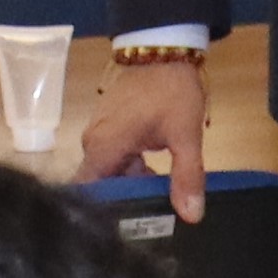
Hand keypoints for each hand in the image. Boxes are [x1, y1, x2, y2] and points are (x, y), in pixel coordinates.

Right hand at [78, 49, 207, 221]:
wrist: (163, 50)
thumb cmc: (171, 92)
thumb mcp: (185, 136)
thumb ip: (187, 177)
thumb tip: (191, 216)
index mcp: (104, 147)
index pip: (86, 191)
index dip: (101, 212)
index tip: (122, 228)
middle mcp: (93, 142)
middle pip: (100, 183)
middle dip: (123, 200)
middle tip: (149, 221)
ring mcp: (99, 130)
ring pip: (109, 170)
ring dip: (131, 182)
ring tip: (159, 196)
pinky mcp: (108, 123)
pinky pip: (113, 155)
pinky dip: (131, 166)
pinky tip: (155, 171)